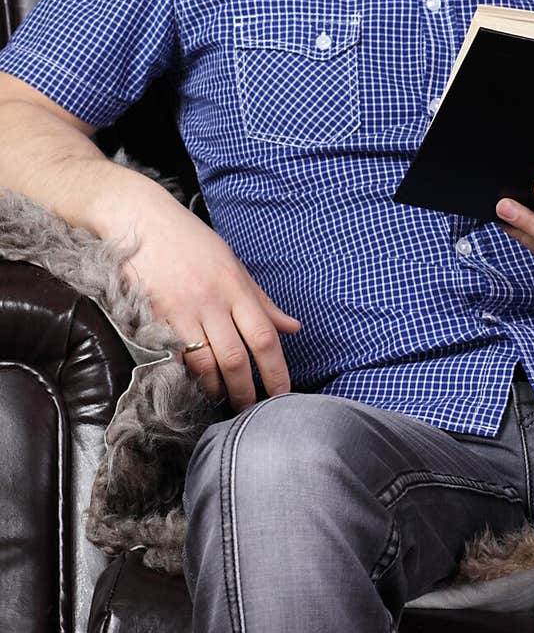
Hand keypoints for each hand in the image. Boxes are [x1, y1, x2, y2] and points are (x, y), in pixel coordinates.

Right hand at [115, 189, 300, 412]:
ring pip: (205, 364)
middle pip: (236, 358)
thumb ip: (262, 300)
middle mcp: (212, 301)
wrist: (140, 221)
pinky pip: (174, 357)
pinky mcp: (153, 317)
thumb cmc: (191, 242)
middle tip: (252, 411)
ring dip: (217, 390)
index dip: (277, 370)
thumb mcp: (232, 264)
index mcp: (236, 287)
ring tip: (223, 401)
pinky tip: (193, 387)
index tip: (282, 394)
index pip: (264, 337)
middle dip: (247, 391)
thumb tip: (293, 328)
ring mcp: (181, 310)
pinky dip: (185, 377)